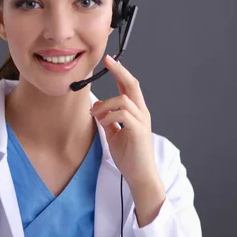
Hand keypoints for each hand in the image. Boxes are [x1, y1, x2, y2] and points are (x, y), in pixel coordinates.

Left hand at [90, 55, 164, 224]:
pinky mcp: (138, 131)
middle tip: (108, 60)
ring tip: (95, 114)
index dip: (119, 72)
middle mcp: (141, 113)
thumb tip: (97, 107)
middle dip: (119, 71)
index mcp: (136, 112)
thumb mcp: (114, 134)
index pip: (128, 87)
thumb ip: (108, 119)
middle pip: (132, 85)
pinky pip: (123, 115)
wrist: (140, 176)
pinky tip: (103, 123)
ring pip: (124, 99)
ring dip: (105, 104)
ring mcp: (141, 121)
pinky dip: (109, 115)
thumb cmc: (129, 156)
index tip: (108, 61)